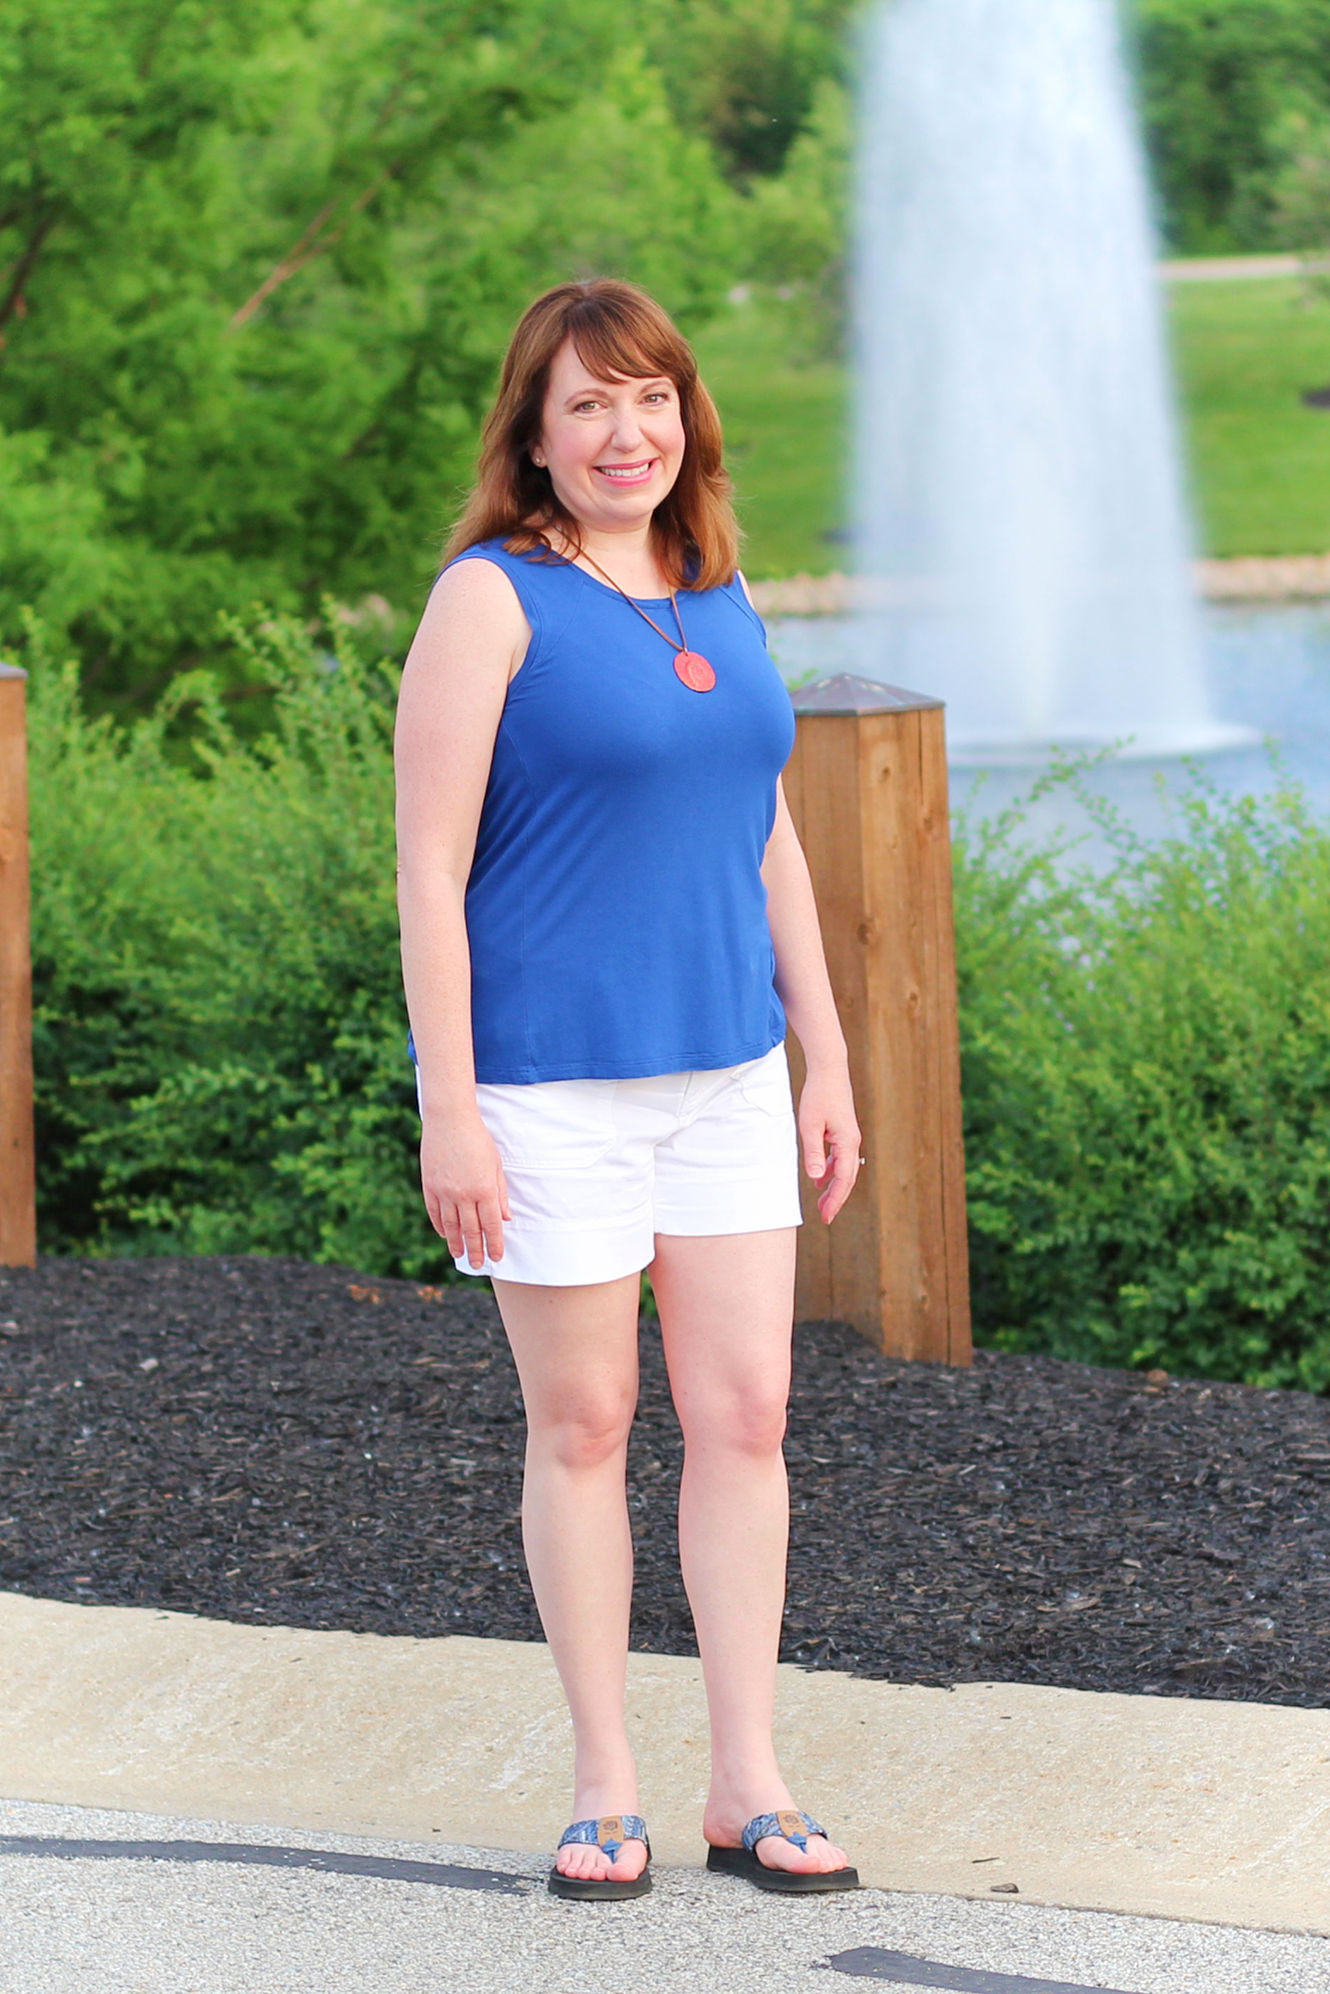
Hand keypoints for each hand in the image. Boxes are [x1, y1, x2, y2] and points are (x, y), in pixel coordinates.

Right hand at [420, 1111, 511, 1268]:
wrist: (449, 1120)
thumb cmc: (478, 1140)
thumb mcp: (496, 1165)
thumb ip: (500, 1193)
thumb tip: (505, 1219)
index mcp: (485, 1189)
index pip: (491, 1225)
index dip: (494, 1244)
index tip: (496, 1257)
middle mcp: (464, 1195)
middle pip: (471, 1231)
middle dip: (475, 1250)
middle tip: (477, 1265)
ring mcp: (444, 1192)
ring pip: (451, 1226)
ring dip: (456, 1243)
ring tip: (459, 1255)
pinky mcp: (429, 1186)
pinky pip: (435, 1213)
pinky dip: (440, 1227)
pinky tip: (445, 1235)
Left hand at [797, 1064, 861, 1224]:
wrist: (829, 1070)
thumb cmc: (818, 1095)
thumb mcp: (810, 1125)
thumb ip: (813, 1152)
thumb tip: (816, 1179)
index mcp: (847, 1143)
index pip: (843, 1179)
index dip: (835, 1200)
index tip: (826, 1216)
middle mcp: (852, 1142)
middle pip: (847, 1178)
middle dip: (836, 1199)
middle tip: (825, 1217)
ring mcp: (849, 1137)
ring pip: (844, 1169)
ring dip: (833, 1186)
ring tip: (821, 1203)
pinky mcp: (843, 1132)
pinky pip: (840, 1158)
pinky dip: (831, 1171)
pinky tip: (819, 1178)